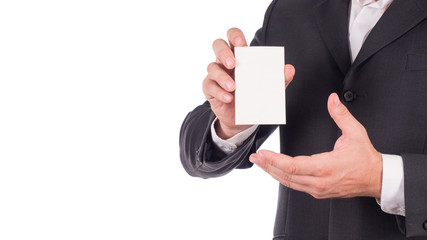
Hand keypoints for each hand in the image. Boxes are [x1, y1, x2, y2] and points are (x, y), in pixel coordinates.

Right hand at [202, 27, 294, 138]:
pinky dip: (219, 92)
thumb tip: (290, 69)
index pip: (233, 36)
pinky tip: (228, 98)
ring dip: (222, 77)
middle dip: (224, 52)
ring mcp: (215, 74)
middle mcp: (225, 61)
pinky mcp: (209, 89)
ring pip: (212, 67)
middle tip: (233, 63)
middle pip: (218, 45)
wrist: (242, 119)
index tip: (242, 43)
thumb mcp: (269, 88)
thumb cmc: (254, 96)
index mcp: (240, 55)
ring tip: (234, 87)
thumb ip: (279, 78)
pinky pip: (209, 86)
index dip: (235, 35)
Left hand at [249, 93, 382, 198]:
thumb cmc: (366, 158)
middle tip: (255, 156)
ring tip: (260, 162)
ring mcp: (318, 189)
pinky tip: (275, 170)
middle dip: (268, 165)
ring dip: (272, 172)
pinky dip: (282, 177)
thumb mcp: (355, 133)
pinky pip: (295, 185)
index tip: (263, 152)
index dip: (275, 160)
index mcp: (326, 167)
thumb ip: (341, 115)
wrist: (376, 179)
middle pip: (286, 175)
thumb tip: (332, 99)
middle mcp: (319, 181)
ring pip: (289, 182)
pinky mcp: (318, 191)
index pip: (294, 166)